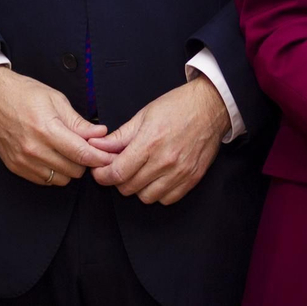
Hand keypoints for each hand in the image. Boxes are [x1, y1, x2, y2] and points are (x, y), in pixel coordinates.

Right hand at [0, 66, 111, 185]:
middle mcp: (33, 148)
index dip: (99, 158)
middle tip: (85, 148)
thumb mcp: (56, 100)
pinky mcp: (15, 167)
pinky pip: (45, 181)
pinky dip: (54, 172)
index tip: (109, 157)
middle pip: (74, 170)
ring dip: (69, 168)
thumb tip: (100, 134)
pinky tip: (53, 156)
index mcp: (46, 128)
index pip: (81, 153)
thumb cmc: (24, 93)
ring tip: (67, 151)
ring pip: (61, 179)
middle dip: (85, 161)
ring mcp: (23, 160)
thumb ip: (79, 122)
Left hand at [88, 77, 228, 204]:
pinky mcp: (192, 179)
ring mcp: (180, 173)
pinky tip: (156, 178)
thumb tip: (97, 145)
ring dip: (138, 188)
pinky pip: (167, 199)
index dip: (103, 176)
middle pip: (129, 187)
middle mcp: (165, 161)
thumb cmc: (177, 106)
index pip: (117, 173)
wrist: (210, 107)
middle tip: (120, 168)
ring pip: (147, 197)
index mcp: (149, 143)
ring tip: (140, 172)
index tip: (100, 172)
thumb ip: (119, 136)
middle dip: (118, 180)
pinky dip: (158, 193)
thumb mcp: (143, 115)